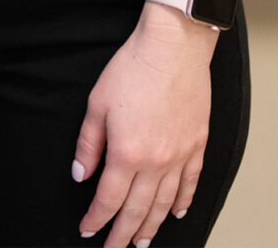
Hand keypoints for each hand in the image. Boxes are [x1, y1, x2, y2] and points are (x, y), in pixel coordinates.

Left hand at [73, 2, 216, 246]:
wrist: (173, 49)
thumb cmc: (132, 69)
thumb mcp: (97, 105)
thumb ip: (88, 145)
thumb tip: (80, 175)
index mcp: (127, 153)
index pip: (109, 198)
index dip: (97, 218)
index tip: (88, 229)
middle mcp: (157, 162)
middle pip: (137, 209)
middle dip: (123, 233)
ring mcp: (181, 156)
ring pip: (165, 203)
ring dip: (152, 225)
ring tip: (141, 241)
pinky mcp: (197, 146)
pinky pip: (190, 184)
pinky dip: (183, 202)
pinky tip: (176, 213)